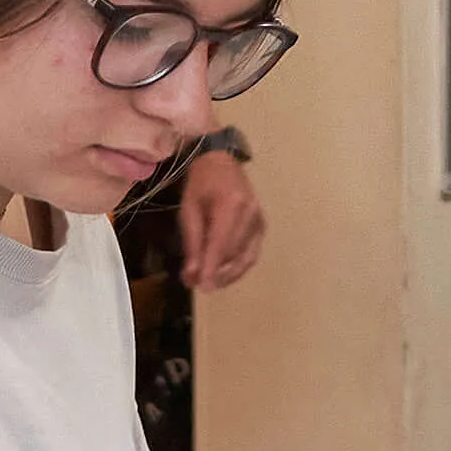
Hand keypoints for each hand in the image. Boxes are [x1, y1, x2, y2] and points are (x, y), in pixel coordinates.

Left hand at [178, 149, 266, 290]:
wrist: (222, 162)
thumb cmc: (201, 183)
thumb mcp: (188, 210)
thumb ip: (192, 242)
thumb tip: (192, 274)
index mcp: (231, 204)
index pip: (221, 244)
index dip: (212, 268)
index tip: (202, 288)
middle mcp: (250, 213)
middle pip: (234, 254)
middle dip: (216, 273)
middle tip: (198, 285)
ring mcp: (259, 220)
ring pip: (246, 258)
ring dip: (228, 274)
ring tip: (211, 282)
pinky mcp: (262, 226)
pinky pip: (252, 253)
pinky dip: (239, 267)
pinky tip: (225, 273)